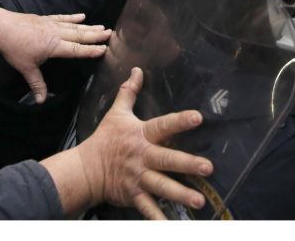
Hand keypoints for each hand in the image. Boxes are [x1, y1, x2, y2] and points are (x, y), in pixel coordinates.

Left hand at [0, 7, 110, 102]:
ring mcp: (51, 24)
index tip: (104, 49)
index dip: (90, 50)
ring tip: (102, 27)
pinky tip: (82, 16)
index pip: (76, 50)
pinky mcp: (45, 19)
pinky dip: (73, 17)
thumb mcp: (26, 68)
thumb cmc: (14, 48)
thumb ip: (36, 84)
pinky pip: (63, 17)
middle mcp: (56, 33)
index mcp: (53, 46)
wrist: (1, 27)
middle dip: (95, 36)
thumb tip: (40, 101)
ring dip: (89, 27)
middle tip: (110, 34)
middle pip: (79, 35)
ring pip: (74, 26)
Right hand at [61, 68, 209, 217]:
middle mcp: (142, 157)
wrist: (85, 169)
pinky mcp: (134, 195)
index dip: (180, 121)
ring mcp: (138, 178)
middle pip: (167, 159)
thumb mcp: (116, 113)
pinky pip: (148, 209)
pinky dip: (159, 219)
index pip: (163, 125)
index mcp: (141, 135)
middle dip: (187, 163)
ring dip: (181, 194)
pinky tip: (172, 226)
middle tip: (208, 167)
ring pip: (162, 186)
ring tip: (199, 201)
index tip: (198, 117)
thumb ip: (129, 92)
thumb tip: (137, 70)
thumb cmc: (104, 140)